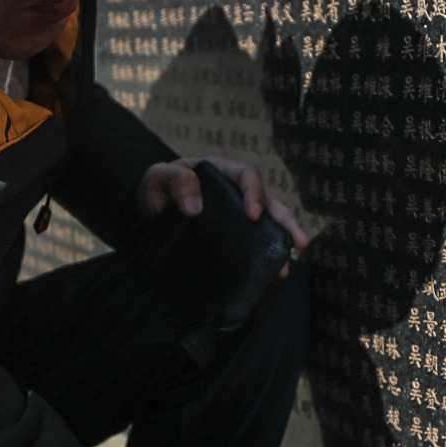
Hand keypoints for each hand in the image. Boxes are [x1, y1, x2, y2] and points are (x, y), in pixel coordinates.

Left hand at [135, 157, 308, 255]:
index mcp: (222, 172)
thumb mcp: (159, 177)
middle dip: (286, 221)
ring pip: (267, 225)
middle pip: (269, 202)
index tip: (253, 215)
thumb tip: (195, 208)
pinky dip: (264, 257)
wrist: (148, 210)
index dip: (255, 193)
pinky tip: (271, 275)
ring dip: (281, 243)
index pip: (248, 176)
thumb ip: (176, 182)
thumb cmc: (157, 186)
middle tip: (298, 242)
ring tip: (286, 267)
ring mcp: (236, 214)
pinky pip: (254, 243)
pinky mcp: (233, 234)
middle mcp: (235, 191)